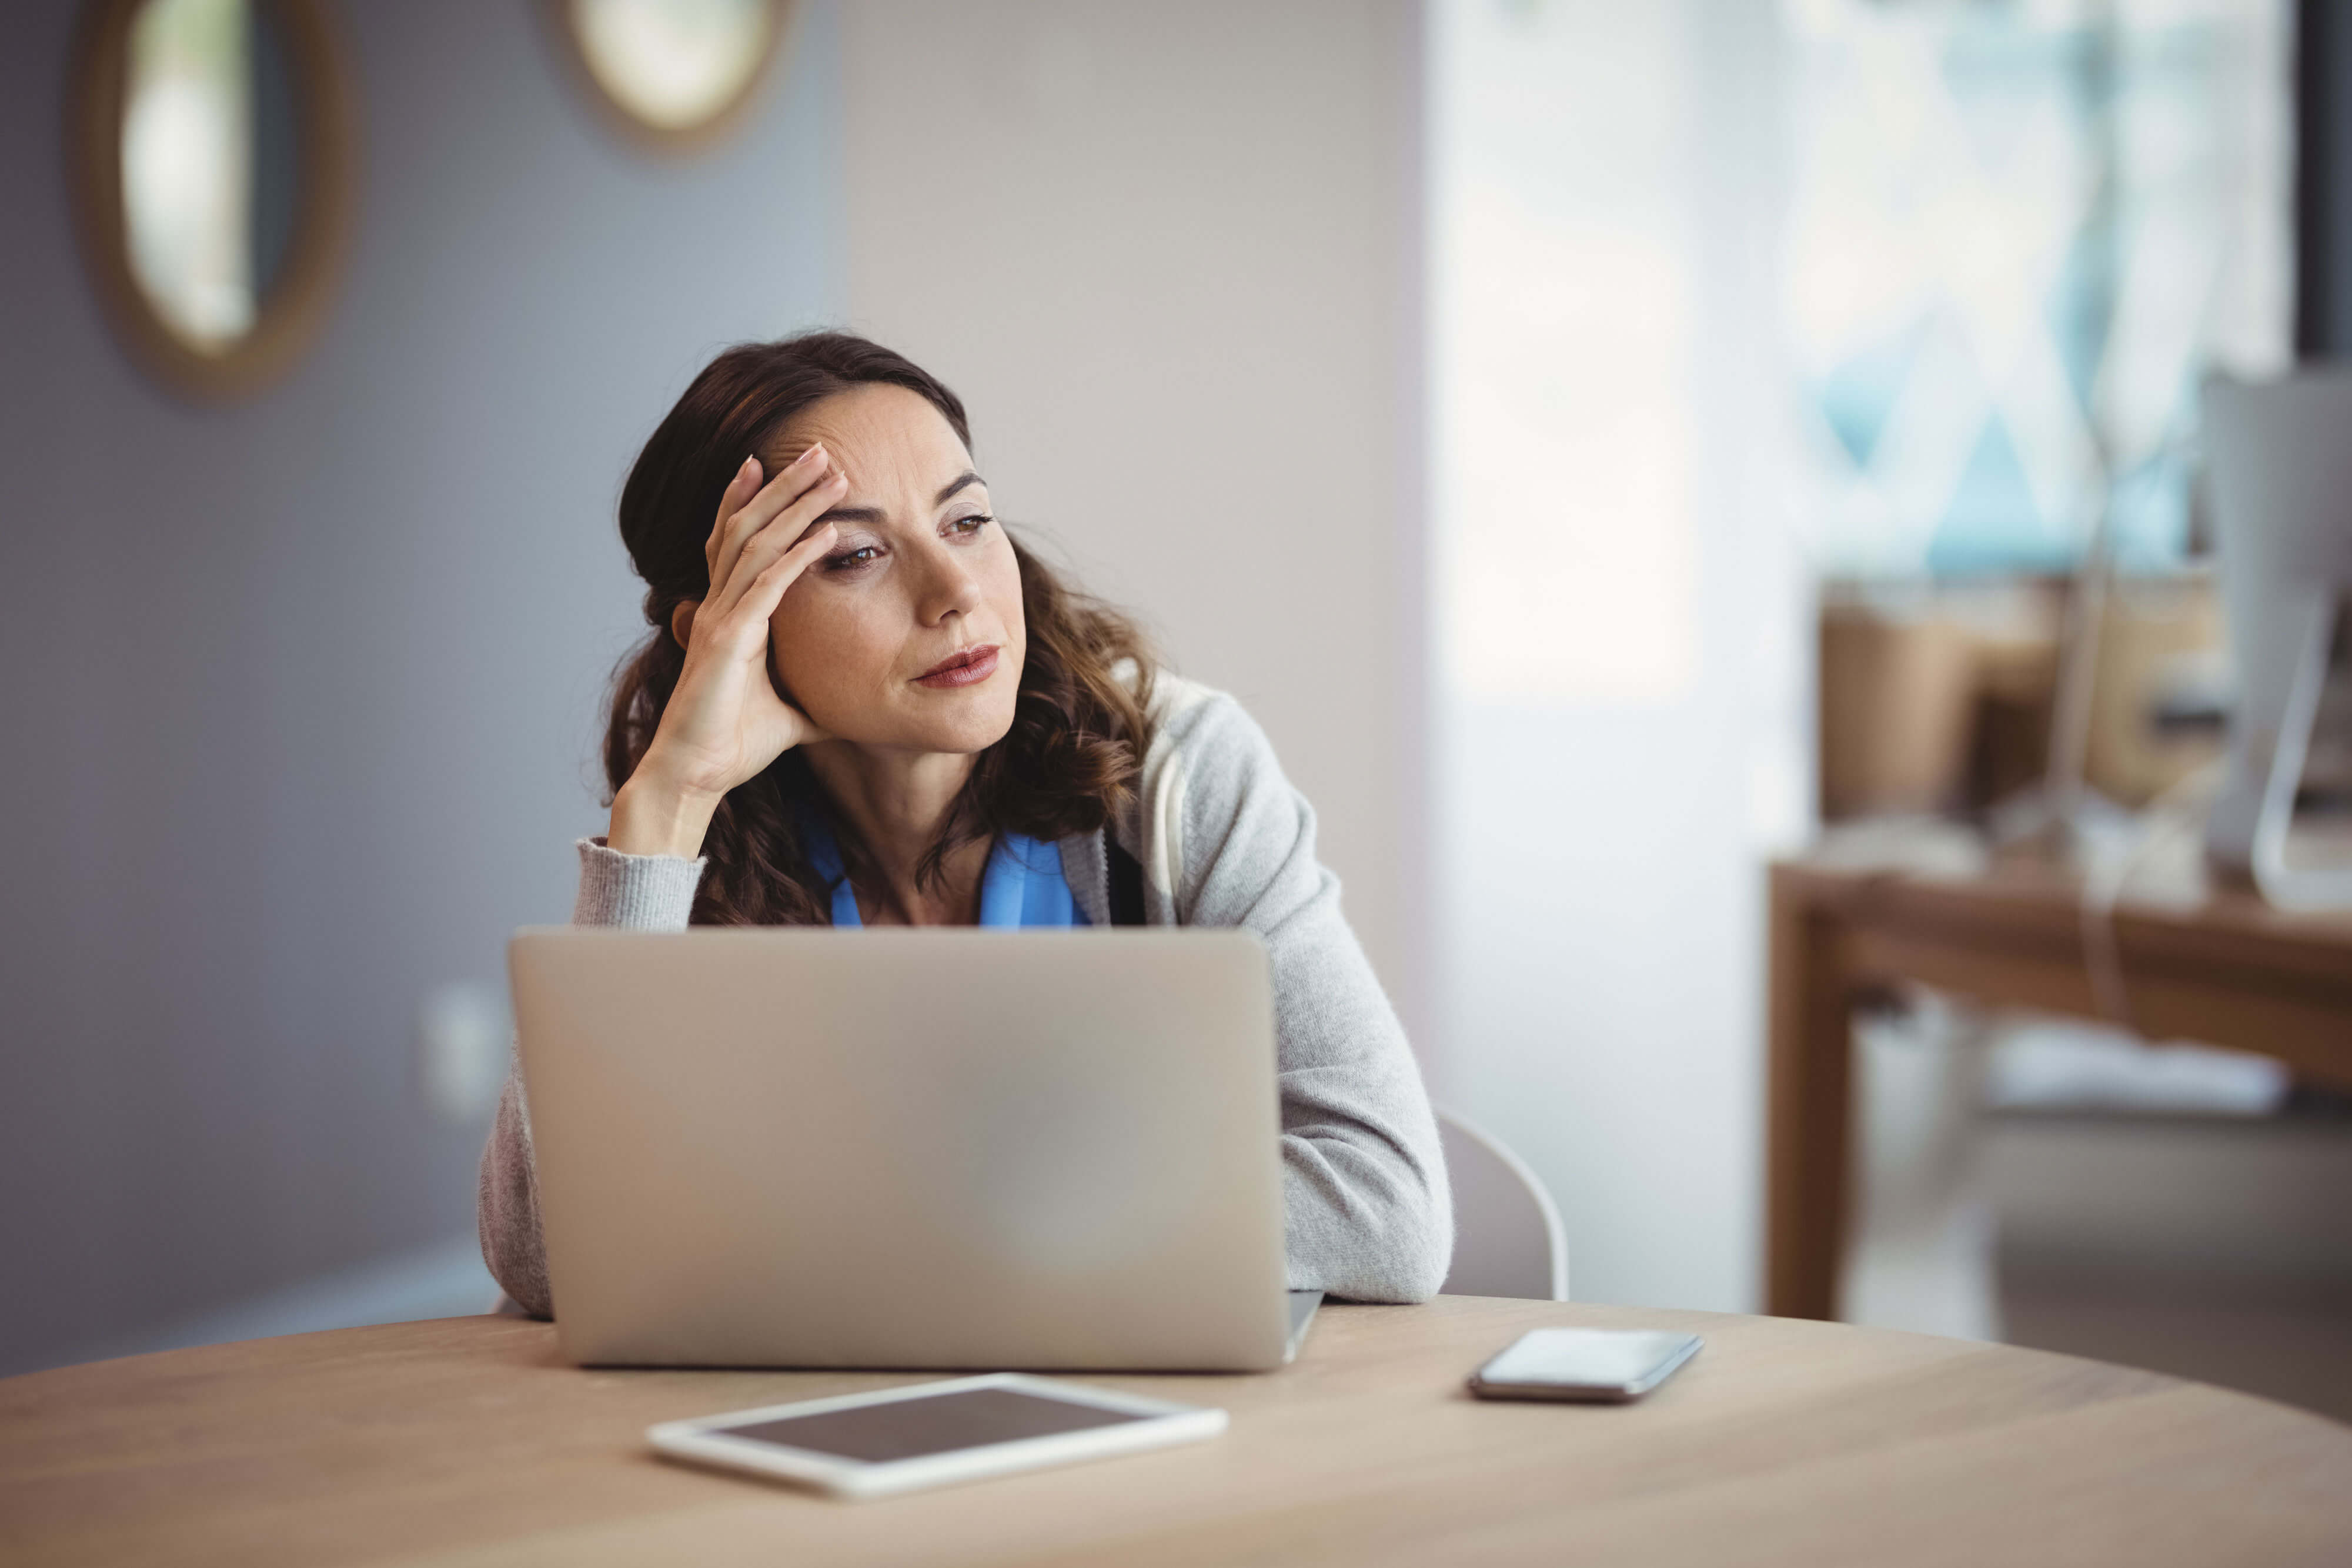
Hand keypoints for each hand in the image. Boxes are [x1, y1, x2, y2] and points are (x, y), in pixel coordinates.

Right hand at [608, 447, 846, 856]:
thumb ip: (813, 699)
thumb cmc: (734, 745)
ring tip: (831, 472)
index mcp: (731, 615)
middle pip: (750, 527)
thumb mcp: (791, 715)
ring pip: (757, 544)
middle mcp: (721, 606)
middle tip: (819, 451)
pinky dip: (799, 557)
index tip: (779, 465)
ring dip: (796, 505)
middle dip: (785, 486)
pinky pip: (768, 586)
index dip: (756, 501)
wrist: (696, 775)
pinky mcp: (729, 639)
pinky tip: (830, 534)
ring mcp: (722, 619)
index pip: (739, 543)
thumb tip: (850, 707)